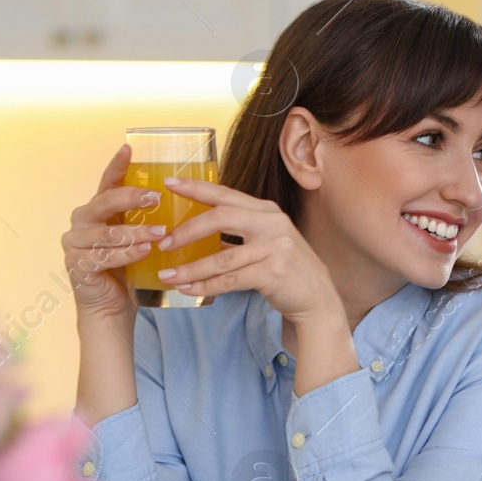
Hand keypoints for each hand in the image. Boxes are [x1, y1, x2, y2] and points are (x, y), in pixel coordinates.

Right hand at [61, 144, 168, 321]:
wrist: (111, 307)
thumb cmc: (129, 269)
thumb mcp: (140, 238)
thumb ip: (150, 218)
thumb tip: (189, 197)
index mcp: (98, 209)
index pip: (107, 182)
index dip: (117, 165)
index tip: (128, 148)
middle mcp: (82, 221)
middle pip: (104, 202)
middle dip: (131, 198)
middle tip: (155, 198)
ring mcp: (75, 243)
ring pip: (106, 232)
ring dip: (134, 232)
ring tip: (159, 234)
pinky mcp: (76, 265)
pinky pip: (102, 257)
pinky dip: (125, 254)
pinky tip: (143, 253)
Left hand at [153, 176, 340, 325]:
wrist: (317, 297)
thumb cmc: (285, 269)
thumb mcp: (265, 242)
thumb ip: (236, 234)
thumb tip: (194, 233)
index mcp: (266, 211)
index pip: (225, 194)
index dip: (196, 188)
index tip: (170, 183)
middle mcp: (272, 223)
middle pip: (220, 218)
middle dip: (187, 231)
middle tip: (164, 242)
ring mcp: (275, 247)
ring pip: (221, 258)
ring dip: (190, 268)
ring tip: (167, 275)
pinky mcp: (273, 272)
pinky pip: (230, 280)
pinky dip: (205, 286)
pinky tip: (188, 289)